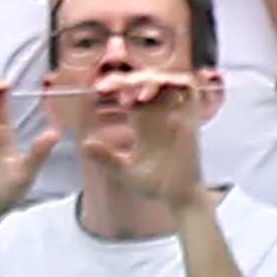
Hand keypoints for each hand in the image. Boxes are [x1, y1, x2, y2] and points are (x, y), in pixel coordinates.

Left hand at [85, 67, 209, 206]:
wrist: (178, 197)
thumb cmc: (155, 185)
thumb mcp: (124, 170)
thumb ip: (106, 158)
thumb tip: (84, 145)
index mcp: (143, 120)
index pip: (131, 91)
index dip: (117, 84)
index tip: (99, 89)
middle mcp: (160, 112)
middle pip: (145, 80)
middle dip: (126, 78)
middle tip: (106, 87)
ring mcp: (176, 112)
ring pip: (165, 78)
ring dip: (147, 79)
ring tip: (129, 96)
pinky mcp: (191, 115)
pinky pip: (188, 86)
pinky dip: (171, 82)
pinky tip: (148, 96)